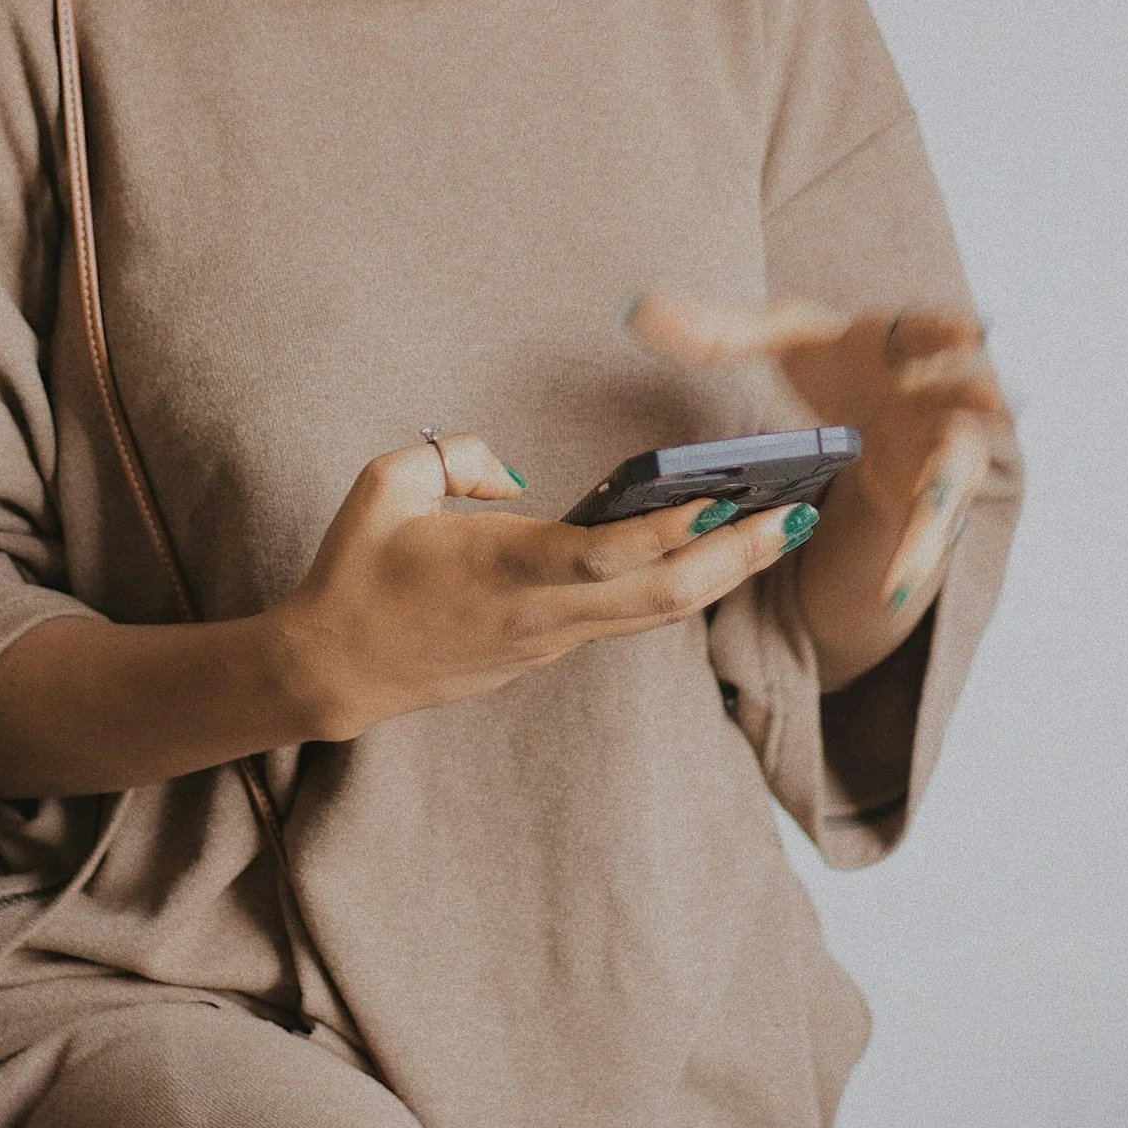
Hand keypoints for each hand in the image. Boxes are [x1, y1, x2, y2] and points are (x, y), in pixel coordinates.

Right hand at [274, 431, 810, 740]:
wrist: (331, 671)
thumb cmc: (356, 572)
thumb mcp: (383, 485)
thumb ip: (453, 456)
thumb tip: (513, 470)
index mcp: (506, 570)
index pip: (610, 553)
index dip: (677, 528)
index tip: (732, 493)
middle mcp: (541, 614)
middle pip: (661, 597)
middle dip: (736, 559)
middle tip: (795, 517)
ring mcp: (548, 642)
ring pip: (653, 614)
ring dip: (720, 576)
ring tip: (775, 530)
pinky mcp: (544, 652)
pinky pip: (624, 618)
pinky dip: (673, 587)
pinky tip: (705, 557)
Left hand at [626, 295, 1009, 684]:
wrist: (867, 406)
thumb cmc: (835, 359)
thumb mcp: (778, 338)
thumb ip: (716, 330)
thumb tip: (636, 311)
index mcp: (901, 341)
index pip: (932, 328)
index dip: (950, 329)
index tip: (968, 327)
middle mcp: (935, 390)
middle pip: (970, 392)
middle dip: (981, 395)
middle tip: (996, 400)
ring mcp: (941, 445)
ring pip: (956, 468)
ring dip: (950, 488)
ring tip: (935, 506)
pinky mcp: (931, 495)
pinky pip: (929, 527)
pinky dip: (913, 553)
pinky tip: (893, 583)